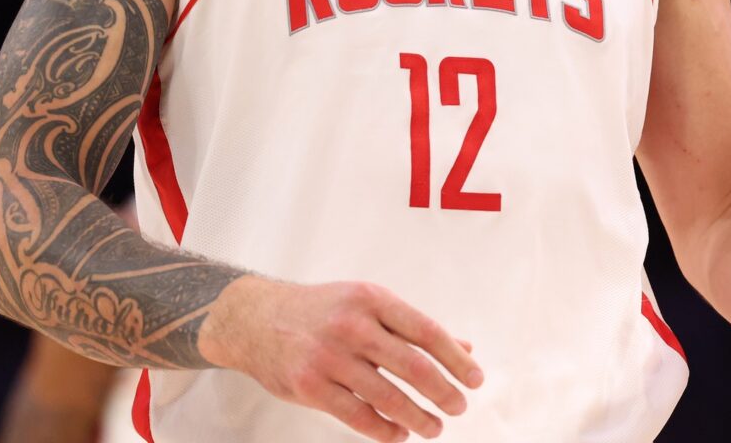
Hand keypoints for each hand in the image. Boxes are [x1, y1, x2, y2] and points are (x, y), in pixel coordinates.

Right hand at [198, 276, 482, 441]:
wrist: (255, 319)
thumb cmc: (323, 311)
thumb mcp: (367, 304)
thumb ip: (413, 327)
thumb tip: (465, 348)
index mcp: (372, 299)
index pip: (427, 332)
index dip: (456, 359)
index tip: (476, 379)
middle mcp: (352, 326)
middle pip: (413, 366)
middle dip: (444, 392)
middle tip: (459, 407)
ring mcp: (328, 357)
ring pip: (387, 396)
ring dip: (418, 417)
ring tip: (434, 427)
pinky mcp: (309, 386)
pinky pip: (357, 416)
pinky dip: (385, 429)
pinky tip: (400, 433)